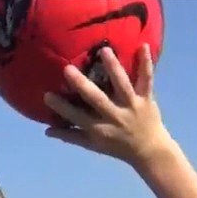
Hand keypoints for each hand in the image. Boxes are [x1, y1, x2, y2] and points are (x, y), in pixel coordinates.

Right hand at [43, 45, 171, 165]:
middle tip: (67, 69)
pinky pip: (147, 80)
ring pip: (122, 85)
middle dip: (82, 85)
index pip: (78, 117)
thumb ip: (71, 136)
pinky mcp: (146, 99)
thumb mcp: (93, 145)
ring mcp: (132, 106)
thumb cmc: (117, 147)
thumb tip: (47, 130)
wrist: (150, 151)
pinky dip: (146, 64)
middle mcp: (115, 117)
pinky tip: (143, 46)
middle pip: (97, 99)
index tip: (47, 95)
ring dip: (114, 68)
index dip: (62, 107)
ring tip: (104, 50)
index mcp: (100, 129)